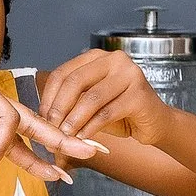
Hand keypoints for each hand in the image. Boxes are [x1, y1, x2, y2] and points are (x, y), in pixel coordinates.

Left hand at [40, 48, 174, 147]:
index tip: (41, 117)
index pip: (63, 73)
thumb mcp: (90, 103)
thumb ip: (71, 102)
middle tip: (51, 127)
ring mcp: (130, 75)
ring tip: (65, 135)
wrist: (154, 122)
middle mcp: (114, 60)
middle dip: (59, 107)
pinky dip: (92, 127)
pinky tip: (83, 138)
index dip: (49, 96)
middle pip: (75, 81)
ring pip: (92, 98)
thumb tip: (43, 117)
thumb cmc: (120, 112)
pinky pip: (108, 113)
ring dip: (74, 119)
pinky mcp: (140, 95)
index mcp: (97, 57)